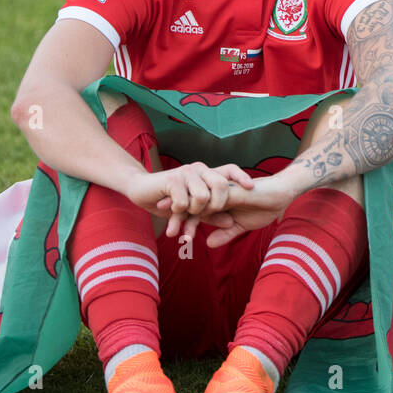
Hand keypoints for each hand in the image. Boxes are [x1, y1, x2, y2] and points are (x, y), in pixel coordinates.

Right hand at [121, 163, 254, 235]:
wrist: (141, 191)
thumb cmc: (169, 201)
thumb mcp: (194, 211)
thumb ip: (213, 215)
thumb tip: (232, 222)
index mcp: (207, 174)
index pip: (230, 169)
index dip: (241, 177)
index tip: (251, 188)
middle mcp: (200, 169)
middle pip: (221, 185)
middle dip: (216, 206)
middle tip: (204, 215)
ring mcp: (186, 172)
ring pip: (203, 197)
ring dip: (193, 212)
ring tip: (182, 213)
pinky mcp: (172, 179)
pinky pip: (185, 202)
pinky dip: (179, 211)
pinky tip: (171, 209)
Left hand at [160, 170, 300, 248]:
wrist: (283, 195)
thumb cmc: (265, 207)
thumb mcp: (242, 226)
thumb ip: (225, 233)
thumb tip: (209, 244)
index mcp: (219, 201)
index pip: (198, 210)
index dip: (185, 219)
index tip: (170, 231)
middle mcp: (218, 194)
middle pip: (193, 204)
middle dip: (178, 216)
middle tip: (166, 231)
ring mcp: (223, 191)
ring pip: (198, 202)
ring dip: (185, 215)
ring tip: (173, 230)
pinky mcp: (230, 190)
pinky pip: (212, 199)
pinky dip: (200, 208)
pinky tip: (191, 217)